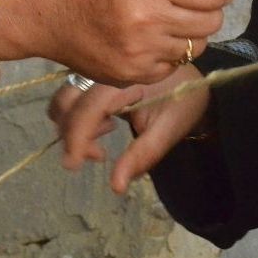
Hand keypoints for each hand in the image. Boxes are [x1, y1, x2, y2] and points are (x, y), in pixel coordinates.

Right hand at [0, 0, 240, 85]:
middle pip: (212, 21)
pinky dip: (167, 54)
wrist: (42, 9)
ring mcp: (139, 53)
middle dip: (206, 10)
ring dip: (188, 33)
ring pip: (196, 46)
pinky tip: (145, 39)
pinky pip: (172, 65)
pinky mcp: (131, 75)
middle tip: (182, 1)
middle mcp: (146, 20)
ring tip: (160, 20)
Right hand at [48, 64, 210, 193]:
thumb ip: (143, 155)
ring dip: (73, 125)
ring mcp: (97, 74)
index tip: (73, 165)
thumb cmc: (184, 101)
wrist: (191, 79)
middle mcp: (104, 72)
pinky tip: (104, 125)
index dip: (76, 137)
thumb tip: (115, 186)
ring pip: (65, 100)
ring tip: (107, 135)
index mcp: (124, 79)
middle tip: (101, 155)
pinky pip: (72, 98)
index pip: (88, 107)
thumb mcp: (170, 129)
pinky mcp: (94, 79)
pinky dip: (76, 117)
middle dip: (75, 135)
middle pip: (69, 102)